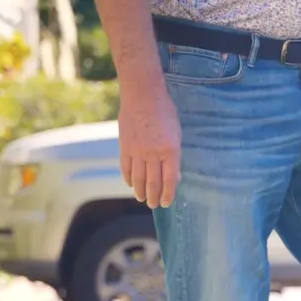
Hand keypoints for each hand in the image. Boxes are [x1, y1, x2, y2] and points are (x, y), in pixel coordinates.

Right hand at [118, 85, 180, 207]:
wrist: (142, 94)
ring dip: (141, 192)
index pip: (169, 180)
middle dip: (154, 197)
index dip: (168, 194)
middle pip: (153, 183)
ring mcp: (137, 151)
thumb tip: (173, 177)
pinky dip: (128, 179)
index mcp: (170, 150)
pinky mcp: (124, 147)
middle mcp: (153, 154)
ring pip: (138, 179)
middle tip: (154, 205)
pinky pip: (126, 168)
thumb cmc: (164, 111)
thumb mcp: (176, 133)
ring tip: (143, 199)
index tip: (166, 203)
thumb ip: (174, 156)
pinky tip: (131, 185)